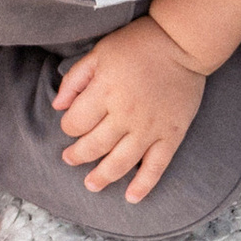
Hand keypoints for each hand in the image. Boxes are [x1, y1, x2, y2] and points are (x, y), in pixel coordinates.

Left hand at [52, 17, 206, 201]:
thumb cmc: (138, 44)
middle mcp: (125, 114)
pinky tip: (131, 197)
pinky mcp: (171, 135)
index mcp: (105, 91)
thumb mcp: (100, 52)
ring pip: (119, 163)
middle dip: (78, 155)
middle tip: (70, 158)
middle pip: (93, 146)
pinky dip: (143, 185)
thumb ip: (76, 78)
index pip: (75, 123)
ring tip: (91, 184)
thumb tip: (58, 106)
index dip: (68, 126)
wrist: (183, 43)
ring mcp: (149, 128)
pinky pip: (156, 167)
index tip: (71, 124)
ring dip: (102, 177)